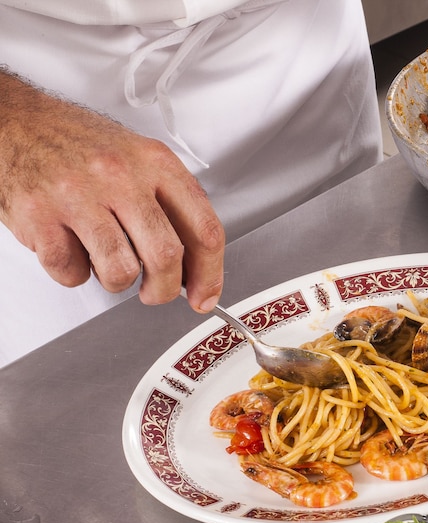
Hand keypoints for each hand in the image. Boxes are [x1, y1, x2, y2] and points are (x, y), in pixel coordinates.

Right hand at [0, 70, 224, 312]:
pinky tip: (71, 247)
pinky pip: (72, 272)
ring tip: (106, 261)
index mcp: (155, 162)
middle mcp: (120, 176)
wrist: (15, 122)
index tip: (205, 296)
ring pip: (121, 272)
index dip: (210, 273)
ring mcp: (78, 195)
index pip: (204, 228)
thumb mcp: (138, 158)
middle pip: (166, 256)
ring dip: (117, 281)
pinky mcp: (40, 215)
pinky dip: (74, 272)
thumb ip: (170, 205)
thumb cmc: (78, 144)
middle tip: (155, 291)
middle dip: (164, 289)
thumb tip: (194, 265)